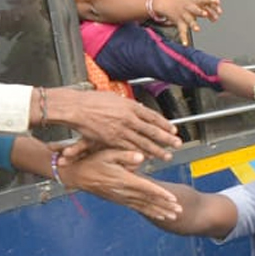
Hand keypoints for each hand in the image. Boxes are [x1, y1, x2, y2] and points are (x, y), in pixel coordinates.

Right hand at [45, 89, 180, 160]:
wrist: (76, 108)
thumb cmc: (92, 101)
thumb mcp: (114, 98)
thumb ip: (128, 105)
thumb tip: (139, 107)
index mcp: (130, 106)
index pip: (152, 116)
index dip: (164, 124)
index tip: (173, 129)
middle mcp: (128, 118)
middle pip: (152, 130)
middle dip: (166, 139)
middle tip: (177, 144)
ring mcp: (121, 130)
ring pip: (143, 142)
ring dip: (156, 149)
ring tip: (166, 156)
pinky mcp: (112, 140)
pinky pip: (129, 148)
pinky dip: (140, 153)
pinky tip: (148, 157)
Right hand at [57, 148, 182, 221]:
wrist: (77, 175)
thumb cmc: (92, 161)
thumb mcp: (108, 153)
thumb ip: (125, 154)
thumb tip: (141, 157)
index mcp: (123, 179)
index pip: (146, 188)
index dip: (160, 194)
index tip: (173, 199)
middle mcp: (123, 191)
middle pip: (148, 201)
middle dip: (165, 206)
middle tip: (179, 212)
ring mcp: (121, 197)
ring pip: (144, 206)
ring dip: (159, 211)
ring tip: (172, 216)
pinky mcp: (119, 199)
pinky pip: (137, 207)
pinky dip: (148, 211)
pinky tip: (158, 215)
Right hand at [157, 0, 222, 42]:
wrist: (166, 3)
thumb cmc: (183, 0)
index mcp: (192, 1)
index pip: (202, 0)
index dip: (209, 0)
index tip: (216, 1)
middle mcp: (188, 8)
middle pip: (195, 10)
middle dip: (200, 12)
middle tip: (206, 14)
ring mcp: (183, 16)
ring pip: (189, 21)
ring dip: (193, 25)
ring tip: (197, 29)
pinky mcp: (180, 23)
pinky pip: (182, 31)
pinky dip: (183, 38)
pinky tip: (185, 44)